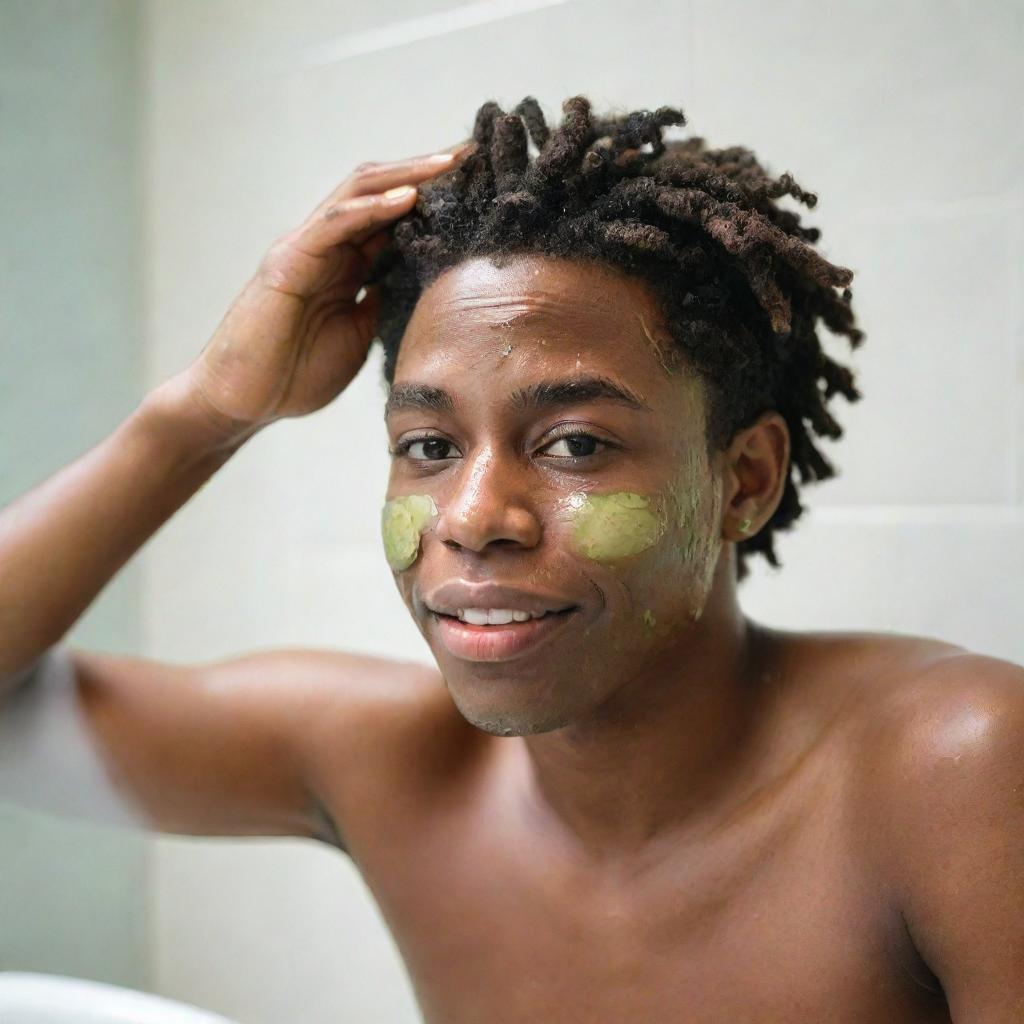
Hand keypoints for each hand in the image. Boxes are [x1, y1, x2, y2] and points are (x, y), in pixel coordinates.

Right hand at [175, 141, 473, 443]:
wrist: (245, 401)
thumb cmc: (296, 374)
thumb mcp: (358, 336)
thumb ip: (381, 304)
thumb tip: (419, 287)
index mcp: (348, 264)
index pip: (397, 216)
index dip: (437, 198)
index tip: (482, 185)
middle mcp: (329, 245)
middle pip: (384, 190)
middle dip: (430, 170)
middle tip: (477, 154)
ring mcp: (307, 248)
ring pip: (360, 192)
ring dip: (408, 174)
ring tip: (452, 162)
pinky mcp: (289, 260)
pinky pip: (334, 223)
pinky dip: (372, 208)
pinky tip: (409, 198)